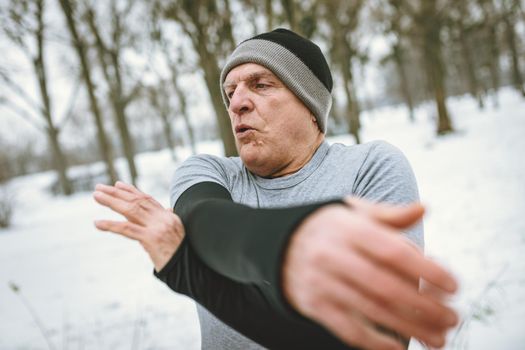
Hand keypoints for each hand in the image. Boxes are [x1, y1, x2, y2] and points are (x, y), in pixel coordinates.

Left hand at [93, 181, 184, 271]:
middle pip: (137, 201)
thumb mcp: (176, 235)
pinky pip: (127, 229)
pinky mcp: (151, 239)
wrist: (192, 270)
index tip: (117, 185)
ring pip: (131, 210)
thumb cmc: (182, 256)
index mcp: (169, 217)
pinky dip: (111, 225)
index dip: (132, 191)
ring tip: (96, 196)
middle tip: (99, 188)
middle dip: (116, 193)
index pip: (148, 200)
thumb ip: (167, 222)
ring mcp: (157, 227)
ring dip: (111, 202)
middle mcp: (164, 218)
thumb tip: (168, 209)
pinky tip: (98, 223)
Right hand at [282, 198, 457, 349]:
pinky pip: (348, 329)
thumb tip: (424, 209)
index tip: (453, 285)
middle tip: (452, 317)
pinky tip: (399, 347)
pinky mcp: (314, 305)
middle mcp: (333, 256)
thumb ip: (388, 215)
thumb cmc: (326, 228)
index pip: (393, 251)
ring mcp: (322, 283)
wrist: (276, 244)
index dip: (427, 270)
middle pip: (386, 286)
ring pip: (372, 311)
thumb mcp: (352, 213)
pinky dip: (376, 342)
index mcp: (347, 229)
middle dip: (425, 307)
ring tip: (438, 337)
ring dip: (411, 328)